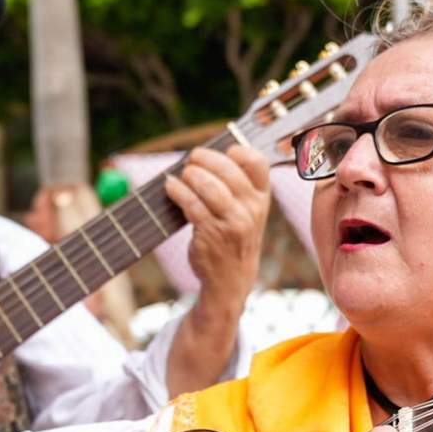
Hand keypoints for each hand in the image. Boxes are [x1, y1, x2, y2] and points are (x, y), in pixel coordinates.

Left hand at [166, 144, 270, 322]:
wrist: (231, 280)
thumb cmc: (234, 238)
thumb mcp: (247, 212)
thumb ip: (237, 186)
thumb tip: (204, 154)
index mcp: (262, 197)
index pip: (256, 161)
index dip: (235, 151)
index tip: (221, 154)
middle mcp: (251, 209)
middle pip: (227, 168)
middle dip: (203, 159)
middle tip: (191, 161)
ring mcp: (233, 222)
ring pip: (208, 185)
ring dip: (189, 174)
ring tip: (181, 176)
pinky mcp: (211, 234)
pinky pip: (191, 204)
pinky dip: (177, 191)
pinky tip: (170, 187)